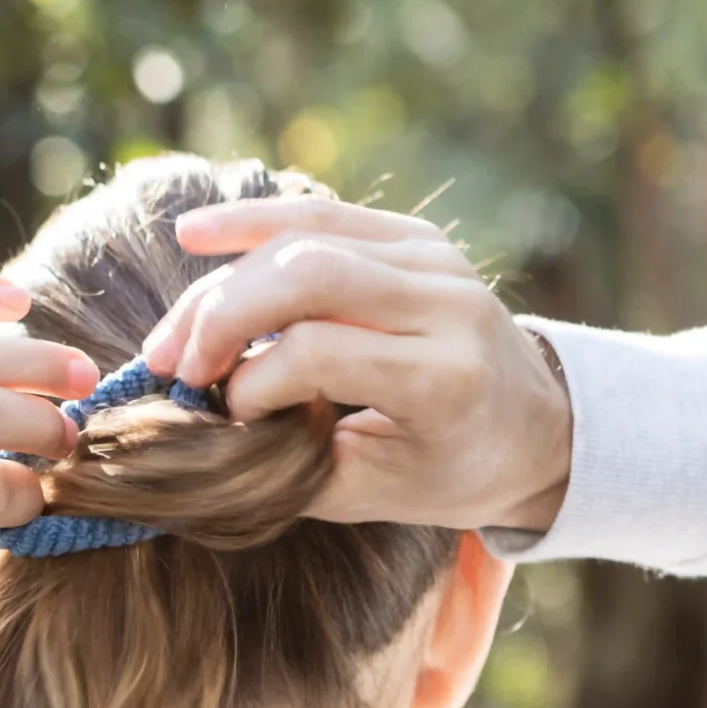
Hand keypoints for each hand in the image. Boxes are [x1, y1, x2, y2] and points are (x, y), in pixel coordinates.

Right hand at [141, 198, 572, 532]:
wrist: (533, 430)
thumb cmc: (447, 472)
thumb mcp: (372, 492)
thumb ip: (289, 464)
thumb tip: (200, 427)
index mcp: (446, 378)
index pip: (318, 353)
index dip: (250, 384)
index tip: (226, 419)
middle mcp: (448, 303)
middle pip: (307, 276)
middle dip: (221, 317)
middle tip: (173, 368)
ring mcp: (436, 259)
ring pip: (305, 238)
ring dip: (222, 282)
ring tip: (172, 335)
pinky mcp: (418, 236)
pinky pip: (322, 215)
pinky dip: (251, 223)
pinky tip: (193, 234)